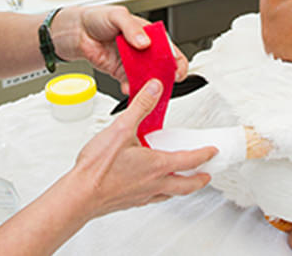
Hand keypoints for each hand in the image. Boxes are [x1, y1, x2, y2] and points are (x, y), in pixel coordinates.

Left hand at [54, 5, 188, 91]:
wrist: (76, 30)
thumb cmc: (97, 17)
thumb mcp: (118, 16)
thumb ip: (132, 28)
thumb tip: (144, 42)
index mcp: (148, 33)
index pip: (168, 47)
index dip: (176, 60)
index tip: (176, 70)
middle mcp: (142, 49)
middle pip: (161, 65)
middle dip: (164, 76)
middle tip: (162, 82)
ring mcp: (132, 61)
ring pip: (146, 76)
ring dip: (148, 84)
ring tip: (146, 89)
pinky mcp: (120, 72)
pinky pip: (130, 83)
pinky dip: (131, 88)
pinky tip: (129, 88)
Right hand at [71, 79, 216, 216]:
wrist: (79, 195)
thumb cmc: (98, 168)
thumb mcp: (121, 128)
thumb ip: (141, 106)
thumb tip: (154, 89)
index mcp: (157, 165)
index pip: (189, 160)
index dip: (204, 154)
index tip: (212, 151)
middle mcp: (154, 183)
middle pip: (186, 185)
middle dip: (200, 179)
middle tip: (207, 174)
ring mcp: (142, 196)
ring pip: (171, 194)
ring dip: (181, 188)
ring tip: (183, 182)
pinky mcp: (130, 202)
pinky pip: (153, 200)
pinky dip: (161, 194)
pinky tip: (152, 189)